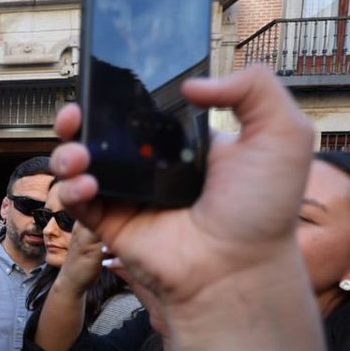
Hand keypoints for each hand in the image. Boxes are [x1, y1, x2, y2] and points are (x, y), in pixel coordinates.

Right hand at [51, 66, 314, 309]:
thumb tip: (193, 85)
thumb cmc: (264, 208)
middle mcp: (150, 167)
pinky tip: (89, 184)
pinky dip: (70, 188)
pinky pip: (75, 201)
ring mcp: (127, 195)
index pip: (140, 110)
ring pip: (77, 165)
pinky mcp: (110, 223)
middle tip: (76, 114)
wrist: (239, 266)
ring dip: (66, 153)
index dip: (118, 96)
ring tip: (80, 156)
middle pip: (99, 133)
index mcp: (182, 143)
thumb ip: (253, 87)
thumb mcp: (283, 132)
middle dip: (78, 119)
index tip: (105, 84)